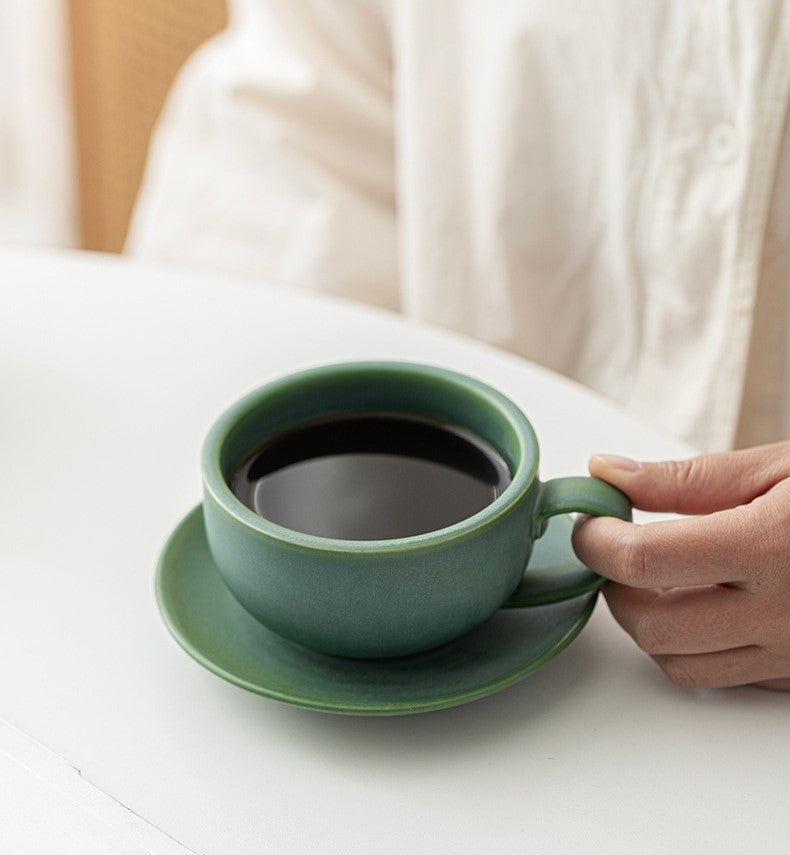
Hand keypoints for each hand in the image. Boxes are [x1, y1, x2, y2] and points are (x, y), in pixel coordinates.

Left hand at [572, 443, 789, 690]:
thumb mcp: (778, 467)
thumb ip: (686, 478)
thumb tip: (609, 474)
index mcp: (770, 546)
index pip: (644, 561)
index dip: (598, 542)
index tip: (590, 524)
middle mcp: (781, 612)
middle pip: (652, 626)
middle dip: (613, 588)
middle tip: (617, 550)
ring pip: (680, 664)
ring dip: (649, 624)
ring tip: (659, 579)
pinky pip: (724, 677)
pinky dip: (694, 646)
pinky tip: (706, 604)